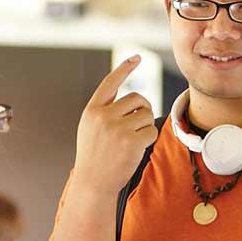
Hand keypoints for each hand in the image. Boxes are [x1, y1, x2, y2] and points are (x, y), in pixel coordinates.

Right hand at [72, 56, 157, 197]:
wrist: (93, 183)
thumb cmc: (94, 157)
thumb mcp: (90, 129)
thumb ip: (105, 111)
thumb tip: (132, 98)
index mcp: (92, 111)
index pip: (110, 83)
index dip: (124, 68)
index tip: (136, 57)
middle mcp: (103, 116)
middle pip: (137, 98)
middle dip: (143, 109)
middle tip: (139, 123)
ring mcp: (117, 128)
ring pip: (146, 114)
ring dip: (145, 125)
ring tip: (133, 139)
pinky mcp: (131, 141)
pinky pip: (151, 130)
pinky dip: (148, 139)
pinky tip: (136, 149)